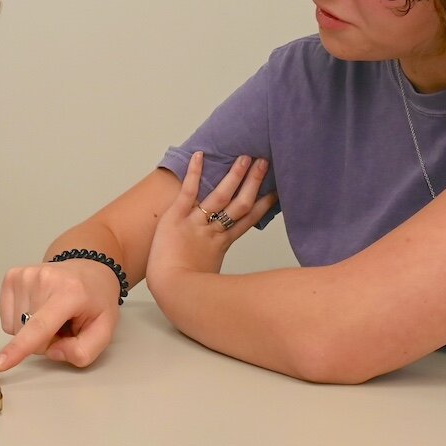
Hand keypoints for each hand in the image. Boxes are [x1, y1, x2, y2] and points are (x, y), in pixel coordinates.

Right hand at [0, 257, 122, 371]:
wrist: (88, 271)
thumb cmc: (95, 300)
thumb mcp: (105, 331)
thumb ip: (84, 351)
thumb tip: (52, 351)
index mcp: (70, 293)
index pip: (40, 326)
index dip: (19, 348)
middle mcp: (44, 279)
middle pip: (28, 334)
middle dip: (45, 340)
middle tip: (63, 324)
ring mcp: (25, 275)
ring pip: (15, 328)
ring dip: (33, 330)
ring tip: (52, 315)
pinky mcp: (12, 276)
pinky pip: (7, 318)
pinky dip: (21, 320)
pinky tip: (38, 308)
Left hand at [148, 152, 275, 284]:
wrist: (170, 289)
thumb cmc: (185, 289)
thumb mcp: (209, 279)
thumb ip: (215, 269)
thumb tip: (219, 276)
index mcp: (221, 244)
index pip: (247, 220)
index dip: (263, 205)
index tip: (275, 192)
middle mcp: (212, 231)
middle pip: (240, 204)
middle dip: (253, 183)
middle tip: (264, 163)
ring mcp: (195, 222)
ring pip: (220, 196)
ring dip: (234, 176)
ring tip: (245, 157)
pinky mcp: (176, 217)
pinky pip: (188, 191)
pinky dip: (194, 173)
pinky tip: (199, 155)